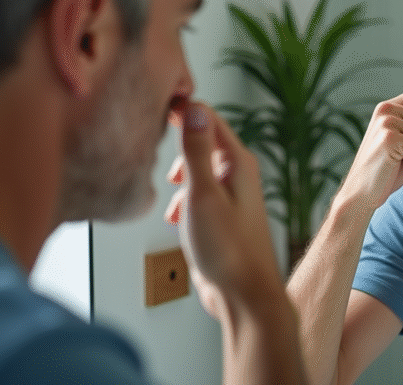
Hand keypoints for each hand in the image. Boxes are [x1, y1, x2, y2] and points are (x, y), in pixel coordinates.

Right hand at [164, 101, 283, 319]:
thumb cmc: (228, 249)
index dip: (184, 110)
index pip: (210, 119)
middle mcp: (239, 176)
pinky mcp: (223, 217)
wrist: (243, 294)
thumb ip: (196, 152)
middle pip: (204, 143)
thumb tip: (194, 110)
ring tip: (171, 194)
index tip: (159, 108)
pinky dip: (184, 202)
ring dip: (181, 180)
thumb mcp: (203, 194)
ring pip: (198, 172)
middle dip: (180, 150)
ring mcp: (232, 196)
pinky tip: (177, 219)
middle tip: (160, 155)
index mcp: (238, 163)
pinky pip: (198, 196)